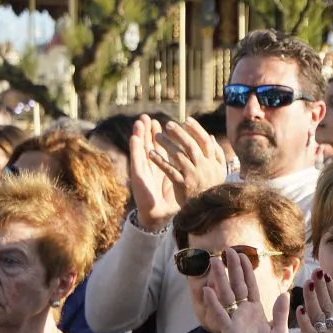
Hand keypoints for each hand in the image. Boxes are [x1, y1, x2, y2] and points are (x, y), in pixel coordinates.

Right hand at [126, 116, 180, 230]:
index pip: (160, 147)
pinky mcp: (138, 176)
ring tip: (139, 122)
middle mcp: (151, 167)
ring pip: (140, 148)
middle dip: (148, 131)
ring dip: (139, 134)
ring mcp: (144, 170)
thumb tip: (198, 161)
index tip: (161, 123)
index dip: (160, 135)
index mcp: (161, 167)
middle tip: (147, 117)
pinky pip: (136, 160)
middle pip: (148, 145)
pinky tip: (133, 138)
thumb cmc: (170, 200)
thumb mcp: (181, 182)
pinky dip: (135, 148)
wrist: (159, 216)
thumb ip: (186, 170)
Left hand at [151, 117, 227, 205]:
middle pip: (190, 146)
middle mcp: (204, 167)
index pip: (205, 141)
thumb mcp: (219, 171)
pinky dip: (160, 161)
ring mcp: (193, 176)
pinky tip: (151, 154)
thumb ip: (217, 153)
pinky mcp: (183, 185)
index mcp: (213, 162)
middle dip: (179, 133)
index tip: (187, 120)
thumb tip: (210, 136)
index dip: (196, 129)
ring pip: (179, 156)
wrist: (209, 210)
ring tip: (157, 136)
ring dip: (167, 144)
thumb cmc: (213, 188)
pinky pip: (170, 170)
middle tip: (168, 124)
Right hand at [204, 246, 288, 332]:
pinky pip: (221, 317)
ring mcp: (235, 322)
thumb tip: (284, 293)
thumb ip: (280, 312)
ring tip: (214, 262)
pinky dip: (214, 305)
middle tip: (227, 250)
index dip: (246, 270)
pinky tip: (208, 291)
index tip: (243, 254)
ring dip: (220, 279)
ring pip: (226, 297)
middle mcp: (243, 313)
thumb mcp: (280, 329)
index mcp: (255, 311)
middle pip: (236, 286)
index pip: (250, 286)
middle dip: (232, 269)